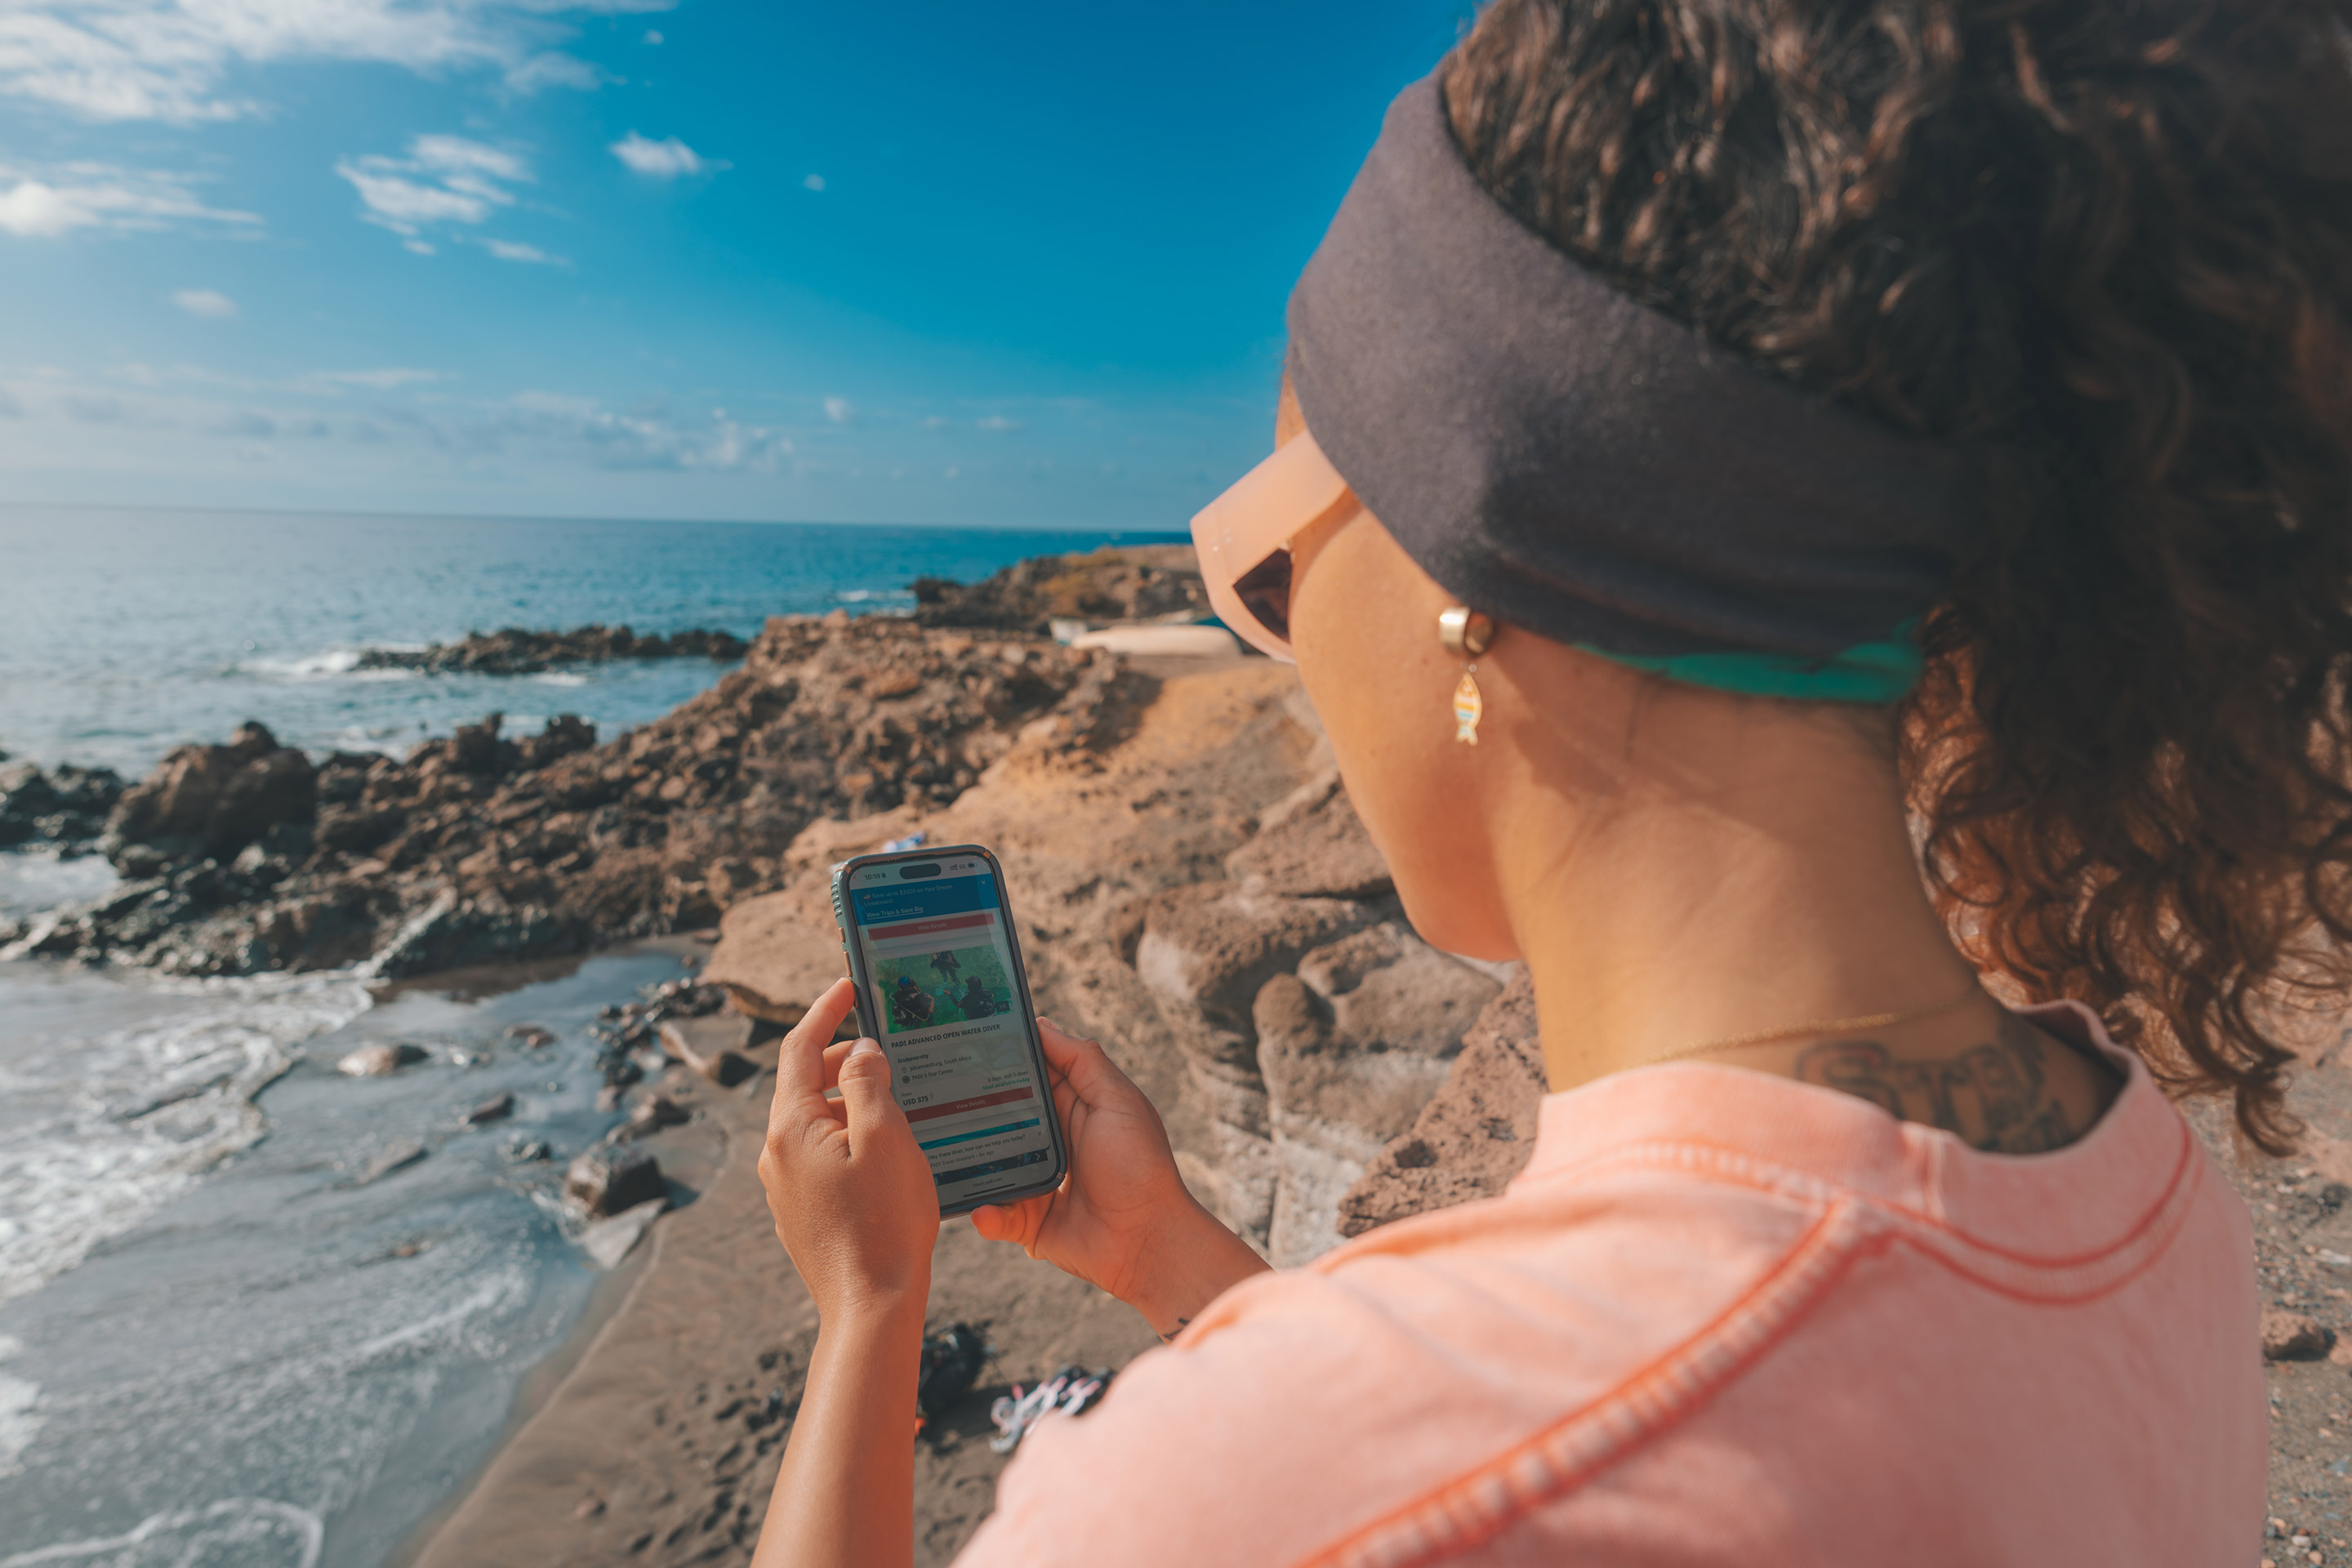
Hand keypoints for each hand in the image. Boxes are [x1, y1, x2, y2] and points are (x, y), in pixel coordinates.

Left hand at [757, 977, 939, 1317]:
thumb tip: (859, 1050)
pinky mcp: (800, 1210)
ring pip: (812, 1120)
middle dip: (841, 1057)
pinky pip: (819, 1153)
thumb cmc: (885, 1222)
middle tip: (884, 1049)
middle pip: (802, 1083)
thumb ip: (867, 1082)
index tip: (848, 986)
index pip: (799, 1048)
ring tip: (893, 1097)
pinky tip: (882, 1145)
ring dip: (847, 1098)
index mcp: (791, 1128)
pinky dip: (846, 1132)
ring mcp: (785, 1185)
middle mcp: (777, 1154)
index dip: (825, 1010)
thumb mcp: (886, 1137)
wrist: (870, 1305)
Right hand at [972, 1018, 1268, 1338]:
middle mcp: (1049, 1141)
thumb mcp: (1117, 1101)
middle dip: (972, 1105)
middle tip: (936, 1089)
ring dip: (970, 1160)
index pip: (1030, 1075)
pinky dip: (986, 1213)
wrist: (1147, 1240)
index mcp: (1072, 1108)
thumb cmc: (1140, 1166)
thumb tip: (1043, 1024)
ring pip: (988, 1164)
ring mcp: (1034, 1181)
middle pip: (1000, 1116)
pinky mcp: (1027, 1222)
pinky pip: (994, 1215)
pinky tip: (982, 1207)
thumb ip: (1083, 1061)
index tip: (968, 1037)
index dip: (1003, 1057)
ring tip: (943, 1149)